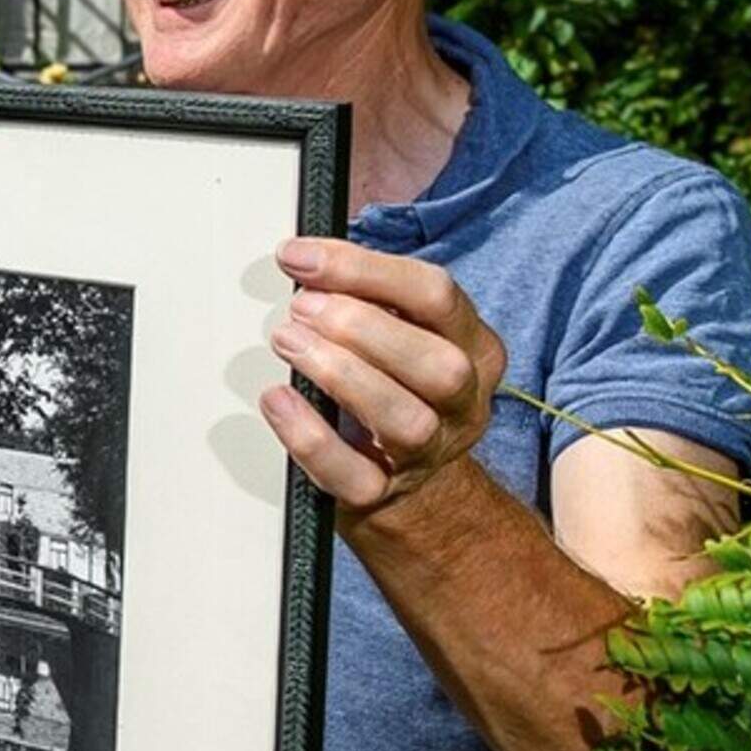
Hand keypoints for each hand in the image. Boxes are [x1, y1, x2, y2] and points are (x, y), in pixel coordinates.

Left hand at [263, 238, 506, 518]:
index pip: (436, 296)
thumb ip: (364, 295)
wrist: (416, 487)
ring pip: (404, 421)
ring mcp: (429, 452)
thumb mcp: (399, 331)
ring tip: (287, 342)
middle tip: (300, 308)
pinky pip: (352, 475)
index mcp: (473, 347)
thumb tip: (302, 258)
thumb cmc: (396, 384)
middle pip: (437, 364)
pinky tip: (278, 401)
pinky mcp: (383, 493)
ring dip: (341, 375)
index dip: (363, 269)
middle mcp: (463, 401)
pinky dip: (310, 438)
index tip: (298, 257)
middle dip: (361, 327)